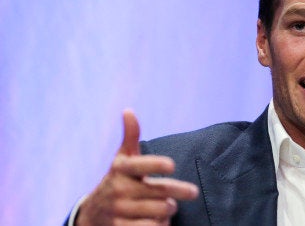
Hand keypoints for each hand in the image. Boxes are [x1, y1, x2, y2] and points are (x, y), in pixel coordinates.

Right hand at [77, 109, 198, 224]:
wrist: (92, 215)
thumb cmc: (118, 181)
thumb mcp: (122, 160)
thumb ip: (130, 137)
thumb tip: (128, 110)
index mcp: (120, 169)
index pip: (139, 165)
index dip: (155, 165)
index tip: (172, 164)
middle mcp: (118, 190)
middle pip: (160, 192)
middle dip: (178, 192)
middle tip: (192, 192)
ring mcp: (119, 211)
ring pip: (159, 212)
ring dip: (169, 210)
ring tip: (168, 207)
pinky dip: (161, 225)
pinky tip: (158, 221)